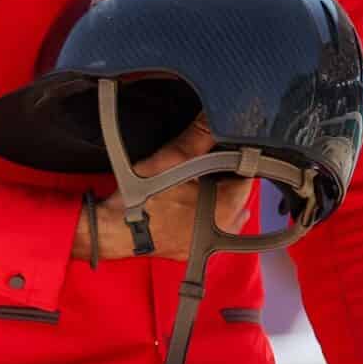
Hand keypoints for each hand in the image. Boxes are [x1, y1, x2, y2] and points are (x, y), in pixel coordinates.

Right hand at [71, 116, 252, 262]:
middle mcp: (224, 228)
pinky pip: (210, 230)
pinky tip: (187, 207)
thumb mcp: (172, 159)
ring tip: (194, 187)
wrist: (115, 229)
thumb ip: (199, 135)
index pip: (247, 176)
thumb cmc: (141, 198)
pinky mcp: (195, 250)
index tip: (220, 156)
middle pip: (238, 195)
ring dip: (217, 199)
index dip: (235, 161)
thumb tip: (214, 113)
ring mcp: (210, 243)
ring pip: (226, 213)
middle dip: (225, 179)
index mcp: (226, 205)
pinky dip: (204, 217)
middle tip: (202, 169)